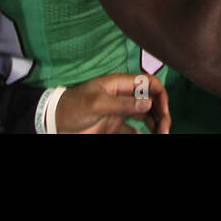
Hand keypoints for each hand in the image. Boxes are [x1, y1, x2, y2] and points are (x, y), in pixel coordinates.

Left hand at [54, 73, 170, 133]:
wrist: (54, 122)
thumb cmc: (74, 107)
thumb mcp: (97, 103)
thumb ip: (123, 104)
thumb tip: (149, 103)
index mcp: (121, 85)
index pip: (149, 83)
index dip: (160, 95)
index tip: (164, 112)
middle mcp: (124, 97)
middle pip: (151, 101)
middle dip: (161, 114)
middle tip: (165, 130)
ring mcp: (120, 112)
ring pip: (146, 116)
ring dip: (155, 125)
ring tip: (161, 135)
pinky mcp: (114, 127)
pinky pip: (133, 131)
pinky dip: (141, 134)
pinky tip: (143, 137)